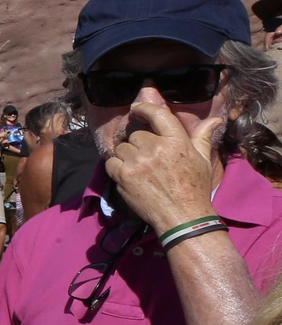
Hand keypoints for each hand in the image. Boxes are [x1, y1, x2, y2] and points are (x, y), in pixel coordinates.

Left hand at [103, 102, 222, 234]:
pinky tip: (128, 174)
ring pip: (122, 148)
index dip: (144, 108)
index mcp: (176, 141)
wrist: (182, 216)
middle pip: (135, 135)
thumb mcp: (203, 159)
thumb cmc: (195, 187)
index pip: (157, 114)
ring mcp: (137, 162)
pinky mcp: (123, 176)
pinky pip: (111, 162)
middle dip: (140, 144)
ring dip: (127, 155)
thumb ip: (202, 136)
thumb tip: (214, 119)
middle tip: (149, 158)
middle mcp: (155, 148)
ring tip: (140, 168)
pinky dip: (116, 166)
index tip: (136, 108)